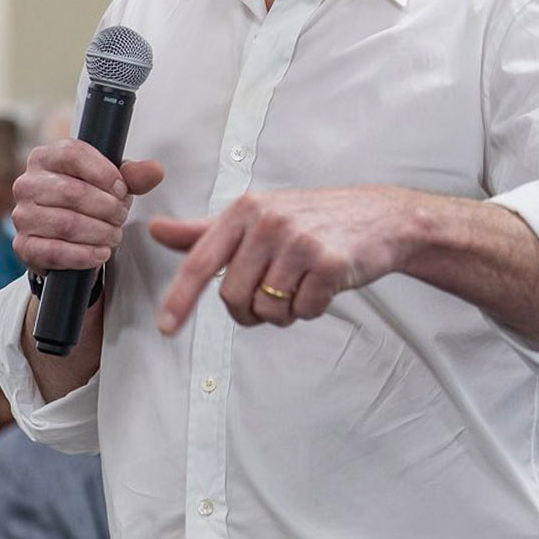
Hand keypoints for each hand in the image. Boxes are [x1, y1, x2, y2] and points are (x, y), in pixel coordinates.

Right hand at [12, 140, 163, 274]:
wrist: (66, 237)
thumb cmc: (88, 200)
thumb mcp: (111, 183)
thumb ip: (133, 175)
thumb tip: (155, 171)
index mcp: (45, 157)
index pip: (73, 154)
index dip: (104, 173)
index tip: (122, 189)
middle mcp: (27, 184)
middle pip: (72, 192)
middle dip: (106, 207)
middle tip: (121, 216)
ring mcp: (22, 216)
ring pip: (66, 224)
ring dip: (99, 232)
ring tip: (114, 235)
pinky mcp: (24, 246)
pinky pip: (55, 252)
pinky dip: (84, 255)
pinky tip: (101, 253)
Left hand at [151, 186, 412, 333]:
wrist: (381, 217)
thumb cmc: (313, 218)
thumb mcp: (256, 216)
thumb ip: (205, 231)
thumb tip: (157, 231)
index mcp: (244, 210)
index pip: (200, 261)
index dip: (180, 298)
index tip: (166, 327)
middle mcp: (269, 223)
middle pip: (234, 297)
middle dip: (250, 310)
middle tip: (272, 295)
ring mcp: (300, 241)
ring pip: (268, 309)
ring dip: (283, 311)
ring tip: (301, 284)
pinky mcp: (330, 262)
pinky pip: (304, 311)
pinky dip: (312, 308)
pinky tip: (324, 284)